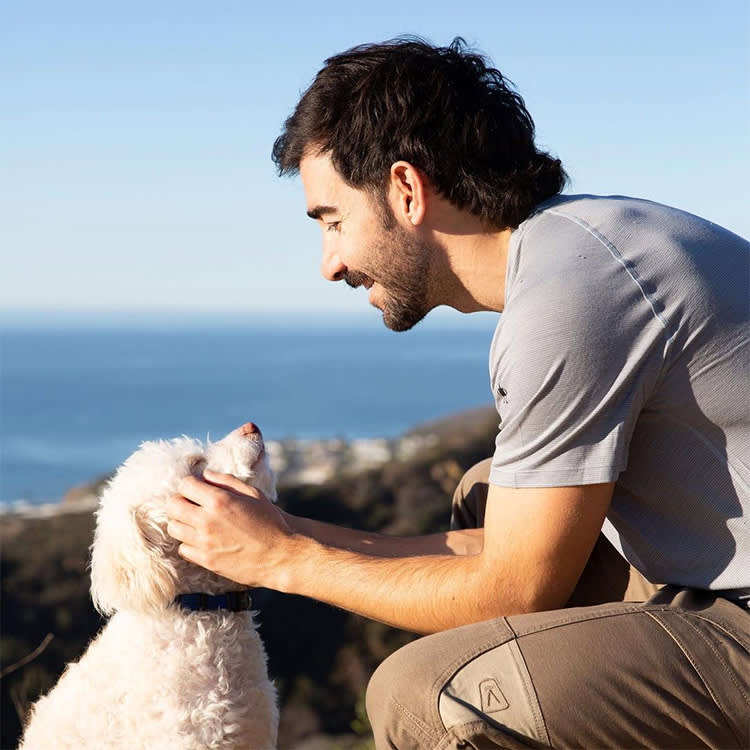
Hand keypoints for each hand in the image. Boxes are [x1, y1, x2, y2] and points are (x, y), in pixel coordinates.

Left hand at [165, 470, 294, 588]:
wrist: (279, 555)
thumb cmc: (270, 521)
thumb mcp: (253, 493)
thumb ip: (227, 481)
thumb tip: (205, 474)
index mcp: (219, 500)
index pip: (185, 485)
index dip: (189, 484)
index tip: (196, 488)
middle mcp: (207, 520)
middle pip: (172, 506)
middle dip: (180, 501)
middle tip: (192, 504)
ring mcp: (204, 542)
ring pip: (173, 528)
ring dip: (182, 522)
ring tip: (196, 522)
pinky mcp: (205, 560)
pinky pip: (182, 548)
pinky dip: (189, 542)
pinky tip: (203, 539)